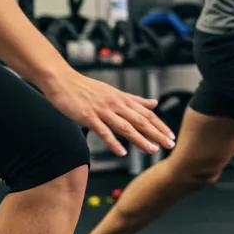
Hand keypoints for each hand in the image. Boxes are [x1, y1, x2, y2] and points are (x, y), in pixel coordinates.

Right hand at [42, 70, 176, 157]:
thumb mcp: (115, 92)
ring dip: (140, 139)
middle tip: (169, 144)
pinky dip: (113, 142)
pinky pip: (103, 131)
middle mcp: (116, 104)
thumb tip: (154, 103)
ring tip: (152, 150)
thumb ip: (135, 100)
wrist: (63, 81)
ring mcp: (102, 110)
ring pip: (125, 127)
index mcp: (123, 99)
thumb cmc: (87, 88)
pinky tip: (122, 152)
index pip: (146, 114)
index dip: (160, 125)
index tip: (171, 136)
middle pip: (140, 121)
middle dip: (157, 133)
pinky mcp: (88, 117)